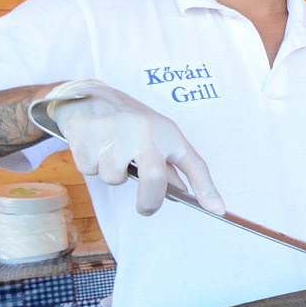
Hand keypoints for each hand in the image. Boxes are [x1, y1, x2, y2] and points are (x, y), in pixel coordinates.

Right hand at [31, 79, 223, 215]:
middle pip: (154, 178)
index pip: (194, 163)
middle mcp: (145, 131)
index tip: (218, 210)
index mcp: (167, 132)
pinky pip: (90, 170)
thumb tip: (182, 193)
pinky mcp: (89, 136)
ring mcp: (116, 132)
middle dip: (149, 202)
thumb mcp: (155, 136)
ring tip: (109, 152)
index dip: (207, 188)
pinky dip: (90, 165)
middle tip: (145, 208)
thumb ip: (168, 164)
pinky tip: (93, 145)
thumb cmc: (129, 121)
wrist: (87, 96)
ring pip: (115, 178)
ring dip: (111, 174)